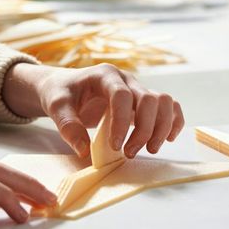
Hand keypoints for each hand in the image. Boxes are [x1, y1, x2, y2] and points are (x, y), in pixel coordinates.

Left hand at [2, 63, 184, 158]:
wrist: (64, 87)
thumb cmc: (60, 93)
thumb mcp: (55, 105)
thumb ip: (67, 124)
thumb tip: (84, 149)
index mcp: (105, 75)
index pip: (121, 95)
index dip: (122, 122)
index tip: (115, 145)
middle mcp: (126, 79)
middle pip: (149, 99)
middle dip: (144, 130)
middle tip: (129, 153)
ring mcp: (137, 89)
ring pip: (164, 102)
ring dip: (162, 128)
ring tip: (150, 149)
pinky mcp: (143, 102)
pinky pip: (169, 107)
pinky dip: (173, 122)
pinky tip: (168, 139)